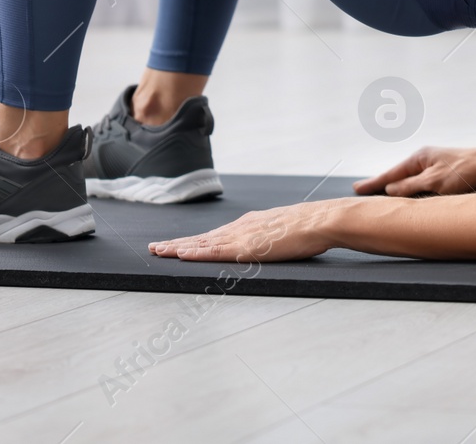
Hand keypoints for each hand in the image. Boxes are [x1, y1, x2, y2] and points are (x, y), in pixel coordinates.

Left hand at [148, 202, 329, 261]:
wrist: (319, 221)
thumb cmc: (309, 227)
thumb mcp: (284, 230)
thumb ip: (271, 235)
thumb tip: (269, 240)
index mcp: (249, 224)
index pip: (215, 235)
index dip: (194, 240)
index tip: (177, 244)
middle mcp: (240, 227)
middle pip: (203, 237)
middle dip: (178, 243)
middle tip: (156, 247)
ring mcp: (241, 236)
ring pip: (202, 243)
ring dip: (178, 247)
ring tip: (158, 251)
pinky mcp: (245, 248)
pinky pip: (214, 251)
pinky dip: (195, 252)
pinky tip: (180, 254)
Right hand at [352, 145, 475, 196]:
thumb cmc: (465, 171)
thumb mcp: (433, 182)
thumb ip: (410, 187)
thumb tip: (390, 191)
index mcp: (420, 158)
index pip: (391, 174)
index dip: (373, 183)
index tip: (356, 189)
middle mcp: (426, 161)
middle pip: (400, 179)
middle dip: (383, 187)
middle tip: (364, 193)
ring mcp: (437, 169)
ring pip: (413, 185)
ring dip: (401, 193)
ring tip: (382, 199)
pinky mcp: (447, 179)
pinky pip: (425, 189)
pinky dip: (416, 196)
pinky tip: (413, 202)